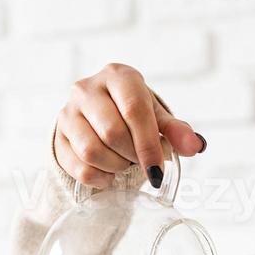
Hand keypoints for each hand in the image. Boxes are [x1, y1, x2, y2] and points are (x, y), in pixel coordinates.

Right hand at [55, 62, 205, 188]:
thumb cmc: (132, 116)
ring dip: (115, 167)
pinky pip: (79, 167)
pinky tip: (108, 174)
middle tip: (139, 161)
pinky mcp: (58, 137)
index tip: (158, 170)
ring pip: (92, 151)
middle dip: (131, 156)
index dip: (149, 145)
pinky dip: (99, 178)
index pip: (135, 110)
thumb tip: (195, 145)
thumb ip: (176, 131)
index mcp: (118, 76)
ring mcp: (68, 112)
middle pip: (113, 133)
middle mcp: (87, 88)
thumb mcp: (156, 118)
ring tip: (123, 164)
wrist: (96, 118)